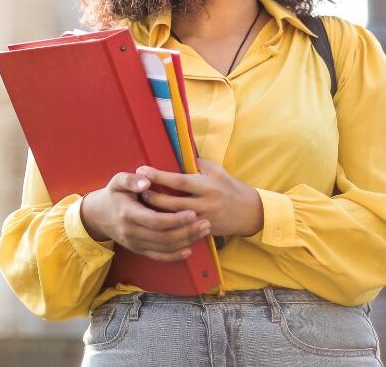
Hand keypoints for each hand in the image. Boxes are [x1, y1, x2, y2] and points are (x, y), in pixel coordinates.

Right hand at [80, 171, 210, 261]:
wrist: (98, 215)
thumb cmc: (113, 194)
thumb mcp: (117, 181)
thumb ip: (131, 179)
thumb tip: (146, 181)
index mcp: (128, 213)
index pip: (155, 220)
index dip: (175, 219)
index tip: (192, 213)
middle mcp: (131, 232)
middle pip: (163, 236)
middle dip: (186, 231)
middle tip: (205, 223)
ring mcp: (135, 243)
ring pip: (164, 247)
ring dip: (185, 241)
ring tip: (203, 232)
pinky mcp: (138, 250)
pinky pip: (158, 256)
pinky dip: (174, 256)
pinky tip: (189, 250)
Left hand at [136, 159, 263, 237]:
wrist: (248, 212)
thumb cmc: (230, 187)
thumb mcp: (216, 170)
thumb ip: (197, 164)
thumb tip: (177, 154)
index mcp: (207, 186)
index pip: (179, 181)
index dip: (159, 176)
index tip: (142, 170)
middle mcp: (204, 203)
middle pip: (172, 203)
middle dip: (152, 197)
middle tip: (137, 190)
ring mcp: (203, 220)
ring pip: (173, 219)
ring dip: (156, 212)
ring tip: (141, 205)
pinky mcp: (202, 231)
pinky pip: (181, 230)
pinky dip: (166, 226)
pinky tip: (154, 221)